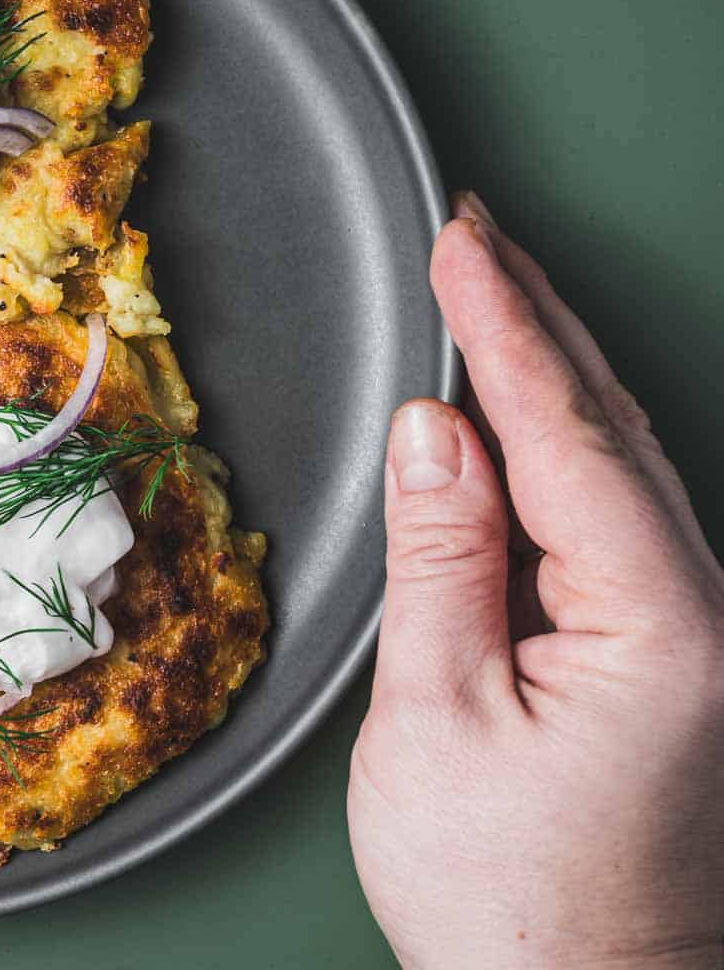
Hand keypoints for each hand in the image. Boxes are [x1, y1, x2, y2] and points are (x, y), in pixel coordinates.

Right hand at [348, 196, 723, 967]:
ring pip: (628, 462)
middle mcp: (708, 617)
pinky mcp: (678, 658)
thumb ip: (442, 558)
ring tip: (498, 291)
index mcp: (658, 625)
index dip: (504, 326)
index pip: (567, 434)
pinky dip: (571, 444)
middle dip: (540, 317)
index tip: (459, 242)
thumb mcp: (436, 716)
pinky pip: (625, 516)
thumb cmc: (507, 896)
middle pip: (616, 426)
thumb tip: (433, 433)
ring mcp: (703, 637)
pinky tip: (532, 417)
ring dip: (559, 370)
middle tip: (476, 232)